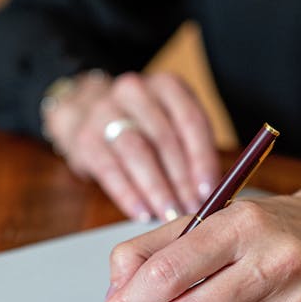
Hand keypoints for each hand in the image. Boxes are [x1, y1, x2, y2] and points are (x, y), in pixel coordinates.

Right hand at [42, 69, 220, 220]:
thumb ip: (193, 152)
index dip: (202, 158)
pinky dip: (128, 195)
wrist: (86, 113)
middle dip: (181, 180)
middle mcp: (135, 91)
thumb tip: (215, 195)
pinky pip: (109, 169)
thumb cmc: (144, 126)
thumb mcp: (171, 124)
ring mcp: (105, 111)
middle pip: (164, 138)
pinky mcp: (85, 137)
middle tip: (192, 211)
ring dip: (157, 189)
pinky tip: (142, 213)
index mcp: (167, 86)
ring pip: (136, 152)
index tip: (210, 190)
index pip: (190, 120)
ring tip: (169, 215)